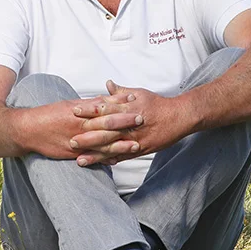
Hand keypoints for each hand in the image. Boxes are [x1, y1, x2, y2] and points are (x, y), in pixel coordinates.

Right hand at [19, 99, 140, 162]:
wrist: (28, 130)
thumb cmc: (47, 115)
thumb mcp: (68, 105)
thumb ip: (88, 104)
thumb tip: (104, 99)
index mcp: (79, 112)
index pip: (104, 107)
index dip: (120, 104)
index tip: (135, 100)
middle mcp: (80, 126)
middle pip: (107, 124)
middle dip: (125, 122)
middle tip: (142, 119)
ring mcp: (78, 141)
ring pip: (103, 143)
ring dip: (120, 144)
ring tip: (136, 144)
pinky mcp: (73, 153)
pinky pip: (92, 157)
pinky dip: (105, 158)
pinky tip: (117, 160)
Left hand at [70, 80, 193, 165]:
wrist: (180, 117)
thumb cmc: (157, 104)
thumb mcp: (139, 93)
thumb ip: (120, 92)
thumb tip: (107, 84)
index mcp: (127, 107)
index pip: (104, 107)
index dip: (88, 110)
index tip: (74, 111)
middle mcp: (129, 123)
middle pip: (105, 130)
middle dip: (87, 136)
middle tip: (70, 140)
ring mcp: (135, 138)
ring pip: (112, 147)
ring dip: (95, 154)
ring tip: (80, 159)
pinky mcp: (140, 148)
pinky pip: (123, 156)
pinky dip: (111, 160)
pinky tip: (99, 165)